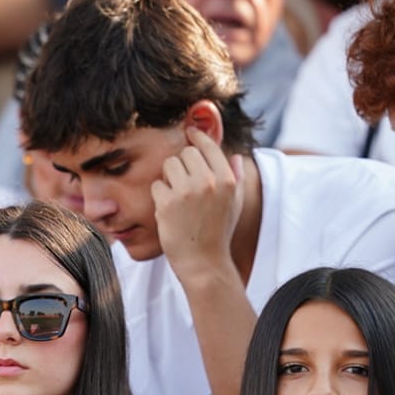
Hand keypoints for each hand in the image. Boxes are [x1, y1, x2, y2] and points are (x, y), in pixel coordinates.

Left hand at [149, 127, 244, 280]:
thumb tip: (236, 156)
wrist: (203, 262)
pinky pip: (157, 185)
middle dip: (182, 164)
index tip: (189, 133)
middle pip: (186, 153)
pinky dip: (160, 196)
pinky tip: (169, 210)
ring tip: (177, 197)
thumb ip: (237, 178)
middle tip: (183, 181)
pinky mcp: (167, 203)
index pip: (208, 146)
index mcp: (227, 180)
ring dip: (169, 178)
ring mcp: (186, 192)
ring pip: (169, 165)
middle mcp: (208, 182)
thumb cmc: (219, 233)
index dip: (196, 137)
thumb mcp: (235, 204)